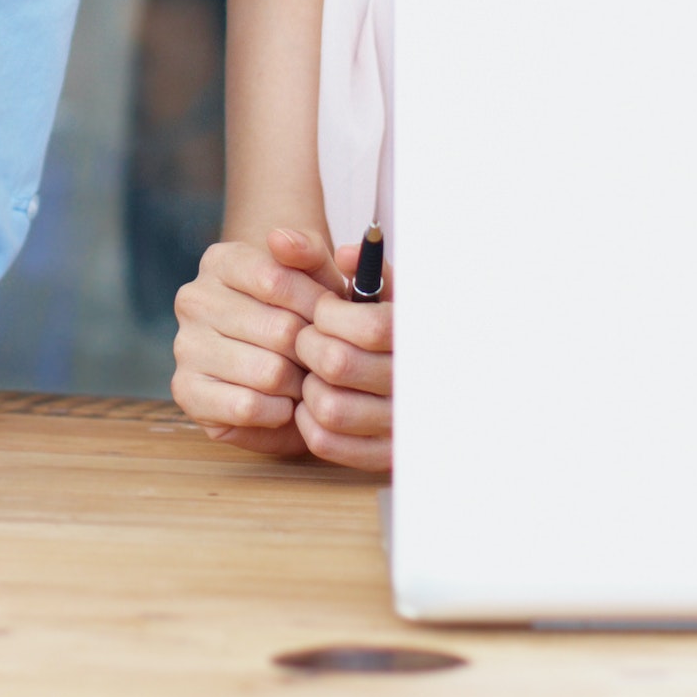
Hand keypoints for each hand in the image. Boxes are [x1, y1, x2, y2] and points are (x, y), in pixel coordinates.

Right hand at [171, 228, 344, 456]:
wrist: (281, 353)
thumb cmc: (302, 306)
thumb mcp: (317, 271)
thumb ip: (307, 249)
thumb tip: (280, 239)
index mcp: (221, 260)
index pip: (277, 280)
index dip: (318, 305)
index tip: (337, 318)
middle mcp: (194, 299)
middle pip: (279, 330)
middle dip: (314, 350)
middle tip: (327, 357)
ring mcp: (185, 345)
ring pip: (267, 372)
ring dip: (300, 384)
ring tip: (307, 380)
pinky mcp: (185, 391)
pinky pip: (246, 408)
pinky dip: (277, 411)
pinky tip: (285, 402)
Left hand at [294, 240, 392, 471]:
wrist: (412, 372)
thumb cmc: (377, 320)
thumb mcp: (361, 284)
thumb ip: (318, 257)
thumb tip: (280, 241)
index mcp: (416, 334)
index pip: (370, 327)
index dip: (331, 318)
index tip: (322, 312)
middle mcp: (414, 381)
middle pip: (341, 365)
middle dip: (310, 347)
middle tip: (309, 340)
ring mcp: (400, 423)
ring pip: (331, 408)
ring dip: (308, 386)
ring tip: (312, 371)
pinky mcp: (382, 455)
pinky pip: (328, 442)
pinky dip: (308, 420)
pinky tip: (314, 399)